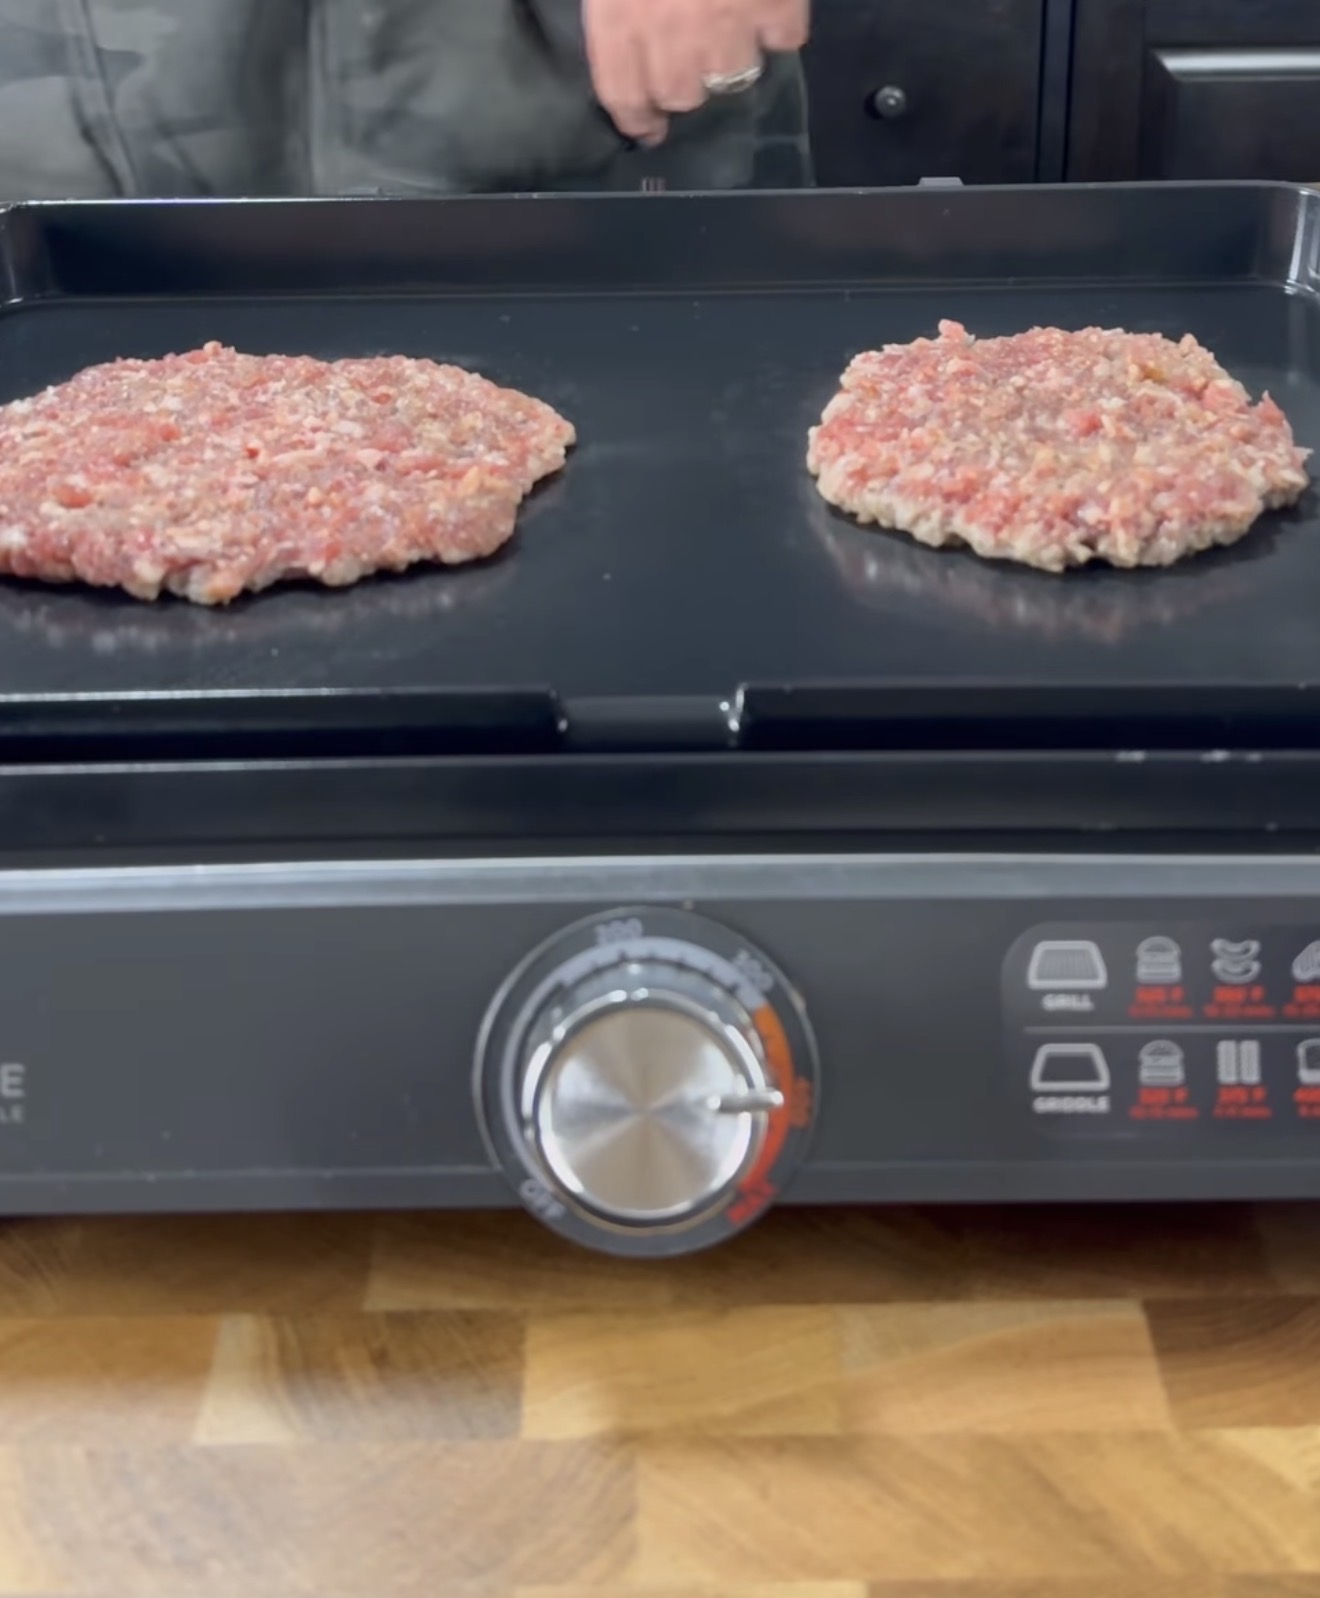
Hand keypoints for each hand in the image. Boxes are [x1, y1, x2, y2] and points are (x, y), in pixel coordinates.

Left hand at [582, 0, 808, 145]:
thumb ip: (615, 7)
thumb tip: (621, 30)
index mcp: (618, 16)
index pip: (622, 95)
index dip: (636, 117)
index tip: (648, 127)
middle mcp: (670, 35)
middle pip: (681, 95)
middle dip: (684, 84)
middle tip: (689, 62)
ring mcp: (726, 27)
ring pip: (733, 75)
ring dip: (731, 59)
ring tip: (730, 30)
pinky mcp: (774, 7)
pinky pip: (784, 39)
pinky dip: (779, 30)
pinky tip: (771, 13)